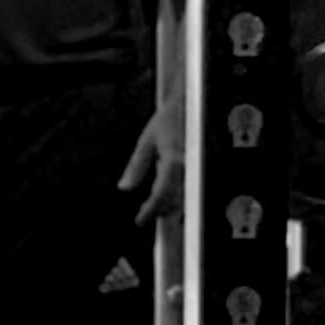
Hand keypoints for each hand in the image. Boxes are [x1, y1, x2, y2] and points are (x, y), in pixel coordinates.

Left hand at [120, 105, 184, 224]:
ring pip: (183, 197)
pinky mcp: (199, 166)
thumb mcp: (147, 140)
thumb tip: (125, 187)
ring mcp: (196, 167)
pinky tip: (166, 194)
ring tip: (152, 206)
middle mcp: (188, 166)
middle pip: (174, 200)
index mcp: (174, 160)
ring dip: (168, 205)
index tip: (140, 220)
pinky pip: (188, 188)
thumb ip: (136, 166)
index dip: (150, 210)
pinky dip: (176, 195)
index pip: (161, 193)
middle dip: (159, 210)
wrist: (190, 104)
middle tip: (143, 213)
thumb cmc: (170, 119)